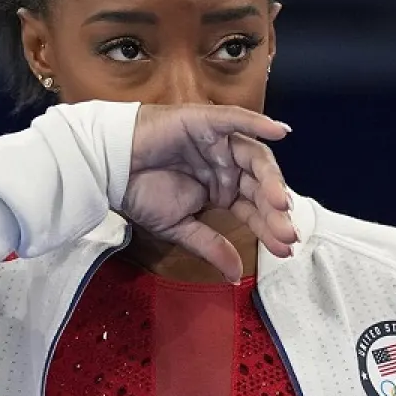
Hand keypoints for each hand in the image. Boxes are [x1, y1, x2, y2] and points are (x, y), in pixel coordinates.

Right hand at [120, 104, 296, 281]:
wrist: (108, 169)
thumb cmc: (140, 192)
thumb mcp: (180, 226)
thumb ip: (211, 246)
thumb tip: (236, 276)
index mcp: (221, 188)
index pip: (253, 208)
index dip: (269, 227)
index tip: (284, 249)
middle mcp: (225, 164)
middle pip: (259, 185)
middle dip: (274, 210)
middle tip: (287, 232)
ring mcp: (217, 141)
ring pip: (254, 157)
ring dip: (271, 178)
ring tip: (280, 203)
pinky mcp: (205, 122)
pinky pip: (236, 119)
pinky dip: (258, 123)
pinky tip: (279, 130)